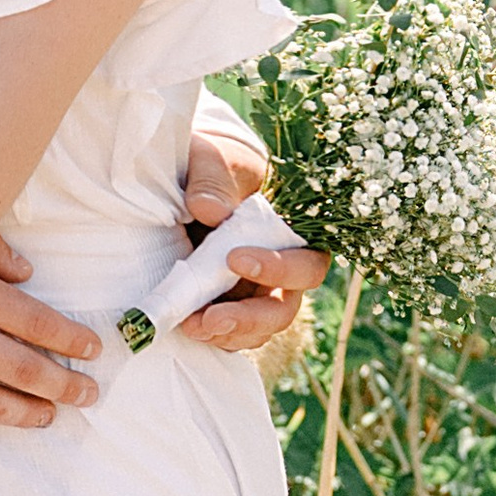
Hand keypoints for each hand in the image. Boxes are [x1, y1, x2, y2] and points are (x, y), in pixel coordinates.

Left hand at [182, 125, 326, 350]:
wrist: (194, 175)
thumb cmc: (216, 162)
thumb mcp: (213, 159)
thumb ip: (213, 180)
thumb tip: (209, 210)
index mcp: (294, 231)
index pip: (306, 263)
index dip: (278, 269)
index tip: (234, 259)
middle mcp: (283, 267)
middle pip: (284, 308)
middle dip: (250, 318)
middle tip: (213, 318)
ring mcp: (257, 290)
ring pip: (259, 328)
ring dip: (228, 333)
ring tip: (193, 327)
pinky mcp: (231, 303)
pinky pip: (233, 333)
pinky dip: (215, 336)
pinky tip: (188, 327)